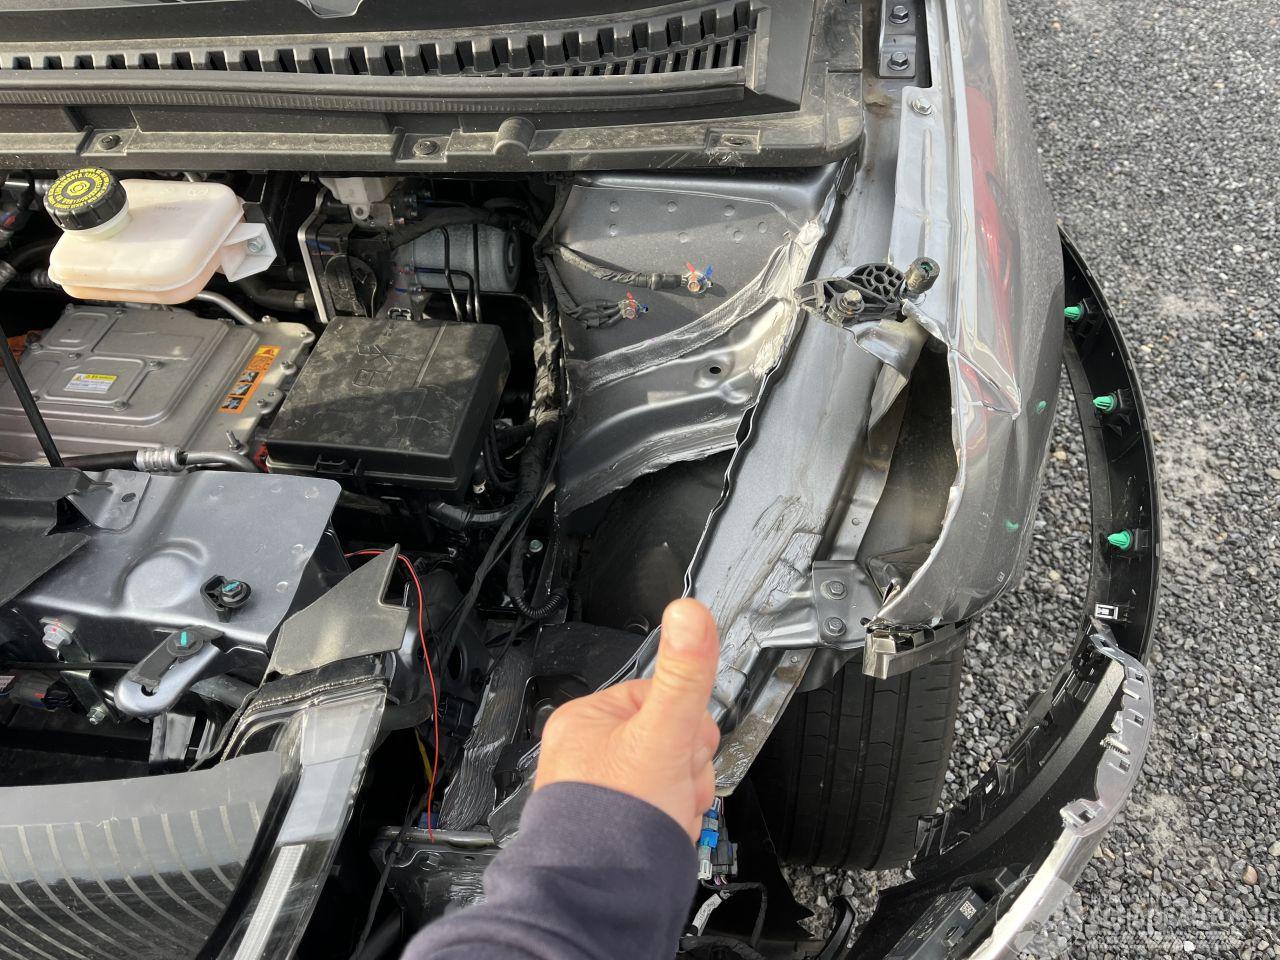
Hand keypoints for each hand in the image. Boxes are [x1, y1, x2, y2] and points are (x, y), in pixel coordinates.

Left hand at [534, 598, 721, 839]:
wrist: (601, 897)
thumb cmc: (615, 818)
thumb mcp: (663, 735)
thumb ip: (683, 676)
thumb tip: (689, 613)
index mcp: (586, 720)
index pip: (660, 695)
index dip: (687, 722)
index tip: (685, 744)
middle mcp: (587, 753)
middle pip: (670, 737)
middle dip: (686, 766)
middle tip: (673, 785)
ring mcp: (600, 791)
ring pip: (670, 774)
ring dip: (682, 794)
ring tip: (666, 812)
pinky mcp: (614, 825)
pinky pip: (660, 806)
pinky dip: (671, 819)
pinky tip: (662, 830)